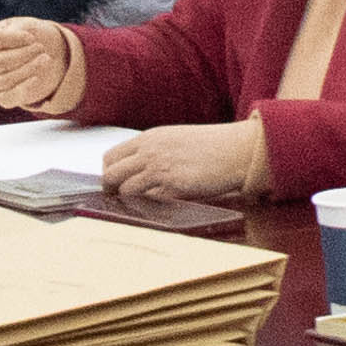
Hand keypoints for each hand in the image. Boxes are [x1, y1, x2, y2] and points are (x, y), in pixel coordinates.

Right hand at [0, 19, 88, 119]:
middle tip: (41, 48)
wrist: (39, 53)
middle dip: (24, 55)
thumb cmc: (29, 35)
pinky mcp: (4, 96)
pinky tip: (36, 79)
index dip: (12, 38)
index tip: (31, 37)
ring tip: (46, 59)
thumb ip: (21, 29)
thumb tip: (26, 39)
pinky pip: (7, 99)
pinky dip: (21, 90)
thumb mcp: (26, 25)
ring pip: (5, 80)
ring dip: (28, 69)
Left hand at [98, 122, 264, 211]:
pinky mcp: (173, 188)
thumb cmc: (211, 145)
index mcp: (149, 138)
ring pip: (126, 191)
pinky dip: (148, 207)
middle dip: (111, 190)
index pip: (111, 157)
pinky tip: (158, 207)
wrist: (236, 150)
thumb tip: (136, 168)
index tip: (114, 183)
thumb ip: (153, 150)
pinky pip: (148, 202)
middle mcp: (150, 153)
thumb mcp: (175, 138)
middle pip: (111, 175)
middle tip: (118, 199)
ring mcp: (160, 170)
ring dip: (130, 201)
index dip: (109, 173)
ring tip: (140, 205)